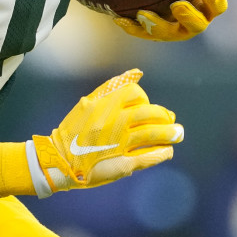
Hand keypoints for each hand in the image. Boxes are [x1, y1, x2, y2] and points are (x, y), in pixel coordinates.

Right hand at [0, 69, 181, 197]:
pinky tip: (167, 151)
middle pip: (149, 114)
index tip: (147, 107)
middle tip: (172, 122)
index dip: (145, 100)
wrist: (58, 161)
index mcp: (104, 106)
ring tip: (177, 135)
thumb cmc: (74, 131)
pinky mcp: (123, 163)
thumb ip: (112, 88)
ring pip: (152, 135)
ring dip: (169, 135)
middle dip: (164, 117)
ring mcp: (119, 144)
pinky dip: (161, 153)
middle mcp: (113, 123)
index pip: (136, 94)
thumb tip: (137, 72)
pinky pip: (149, 156)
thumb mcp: (89, 103)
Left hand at [113, 0, 228, 41]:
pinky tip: (118, 18)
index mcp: (208, 6)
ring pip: (167, 33)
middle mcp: (194, 22)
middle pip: (196, 25)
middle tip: (178, 4)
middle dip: (188, 16)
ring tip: (144, 14)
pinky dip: (132, 27)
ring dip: (157, 24)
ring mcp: (173, 30)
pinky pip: (142, 33)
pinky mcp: (153, 34)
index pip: (218, 6)